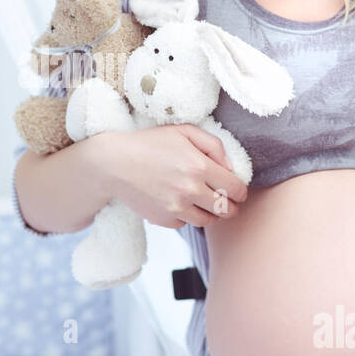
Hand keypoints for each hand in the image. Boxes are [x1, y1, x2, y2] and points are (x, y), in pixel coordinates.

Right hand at [98, 124, 248, 229]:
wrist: (113, 164)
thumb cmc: (148, 144)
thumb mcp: (183, 132)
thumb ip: (213, 145)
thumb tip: (230, 168)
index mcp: (199, 166)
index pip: (235, 188)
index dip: (241, 191)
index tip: (238, 191)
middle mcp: (190, 190)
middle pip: (226, 209)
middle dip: (231, 206)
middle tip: (228, 201)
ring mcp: (176, 208)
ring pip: (208, 221)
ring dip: (212, 214)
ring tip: (207, 204)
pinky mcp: (164, 220)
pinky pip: (186, 223)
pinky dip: (187, 216)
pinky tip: (180, 203)